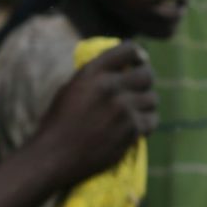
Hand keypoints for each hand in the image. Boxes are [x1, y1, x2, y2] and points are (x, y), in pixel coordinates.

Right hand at [33, 43, 157, 187]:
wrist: (54, 156)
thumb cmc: (58, 123)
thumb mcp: (71, 89)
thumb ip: (96, 76)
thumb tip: (122, 68)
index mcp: (93, 72)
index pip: (128, 50)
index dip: (137, 55)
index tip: (139, 62)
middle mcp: (110, 86)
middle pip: (147, 75)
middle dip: (146, 80)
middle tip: (141, 89)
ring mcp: (122, 109)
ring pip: (152, 99)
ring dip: (145, 105)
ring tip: (135, 111)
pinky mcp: (131, 130)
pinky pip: (152, 120)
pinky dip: (146, 124)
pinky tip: (136, 126)